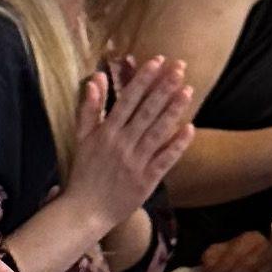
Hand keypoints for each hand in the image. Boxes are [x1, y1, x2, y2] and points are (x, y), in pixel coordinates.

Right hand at [67, 53, 195, 224]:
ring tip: (188, 90)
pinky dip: (177, 145)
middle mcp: (122, 144)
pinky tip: (190, 128)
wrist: (86, 211)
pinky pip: (165, 159)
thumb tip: (96, 78)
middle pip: (146, 111)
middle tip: (180, 67)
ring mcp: (136, 162)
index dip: (143, 79)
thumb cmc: (84, 172)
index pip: (127, 99)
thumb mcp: (81, 138)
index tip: (157, 61)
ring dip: (174, 110)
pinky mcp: (147, 180)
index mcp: (106, 132)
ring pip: (158, 132)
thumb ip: (89, 107)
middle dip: (164, 88)